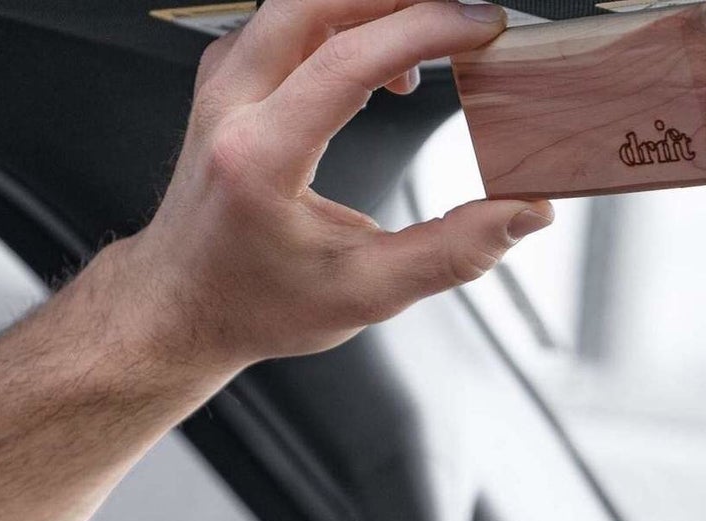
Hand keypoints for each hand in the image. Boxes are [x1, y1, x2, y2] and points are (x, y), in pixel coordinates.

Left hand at [114, 0, 554, 375]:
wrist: (181, 305)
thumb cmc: (258, 303)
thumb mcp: (366, 293)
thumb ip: (454, 253)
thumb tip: (524, 213)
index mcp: (260, 160)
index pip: (346, 60)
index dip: (426, 30)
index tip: (484, 26)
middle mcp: (231, 108)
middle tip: (467, 17)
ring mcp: (222, 84)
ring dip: (374, 5)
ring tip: (430, 44)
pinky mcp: (227, 77)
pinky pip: (288, 15)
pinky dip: (346, 17)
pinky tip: (381, 56)